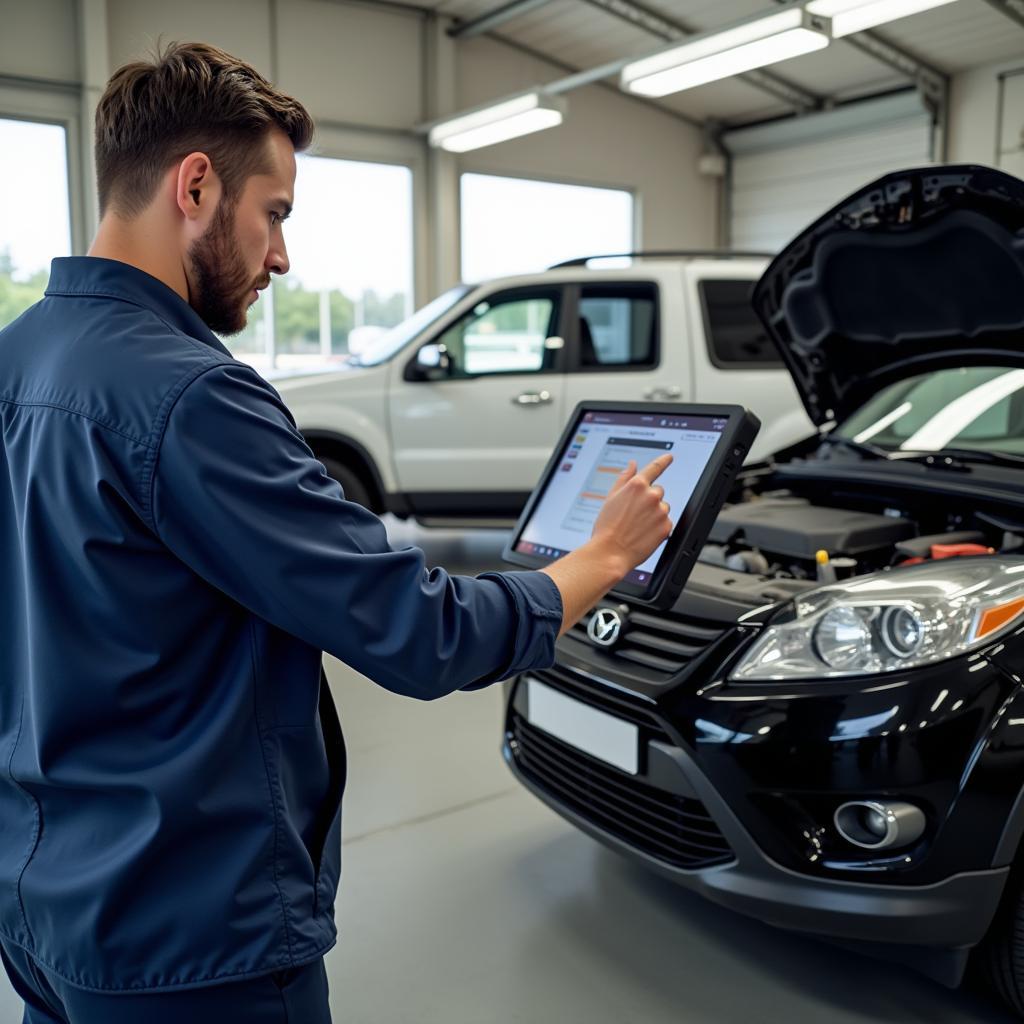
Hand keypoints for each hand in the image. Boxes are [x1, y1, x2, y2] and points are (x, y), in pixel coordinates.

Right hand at [590, 453, 673, 576]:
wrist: (610, 553)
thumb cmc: (607, 527)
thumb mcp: (610, 498)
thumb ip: (624, 478)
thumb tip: (632, 464)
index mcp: (636, 485)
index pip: (654, 468)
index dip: (663, 461)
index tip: (669, 457)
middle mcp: (651, 495)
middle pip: (658, 492)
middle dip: (649, 500)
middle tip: (635, 514)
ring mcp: (660, 511)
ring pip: (662, 508)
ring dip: (654, 514)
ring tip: (638, 526)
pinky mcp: (666, 526)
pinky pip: (666, 523)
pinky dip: (658, 528)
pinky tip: (644, 534)